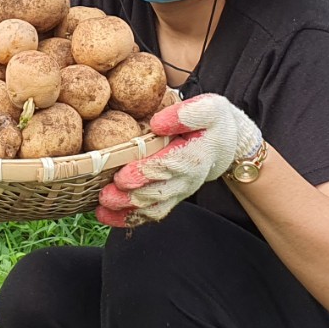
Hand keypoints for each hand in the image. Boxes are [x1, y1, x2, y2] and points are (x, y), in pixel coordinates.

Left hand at [96, 93, 262, 226]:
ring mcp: (178, 192)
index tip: (123, 176)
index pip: (168, 167)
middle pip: (157, 192)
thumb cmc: (214, 123)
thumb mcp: (209, 108)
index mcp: (194, 156)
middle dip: (130, 196)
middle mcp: (186, 179)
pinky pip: (150, 214)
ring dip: (126, 211)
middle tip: (106, 195)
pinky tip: (105, 216)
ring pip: (152, 208)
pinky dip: (128, 219)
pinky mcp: (170, 198)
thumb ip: (186, 114)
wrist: (226, 144)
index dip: (144, 173)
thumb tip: (157, 124)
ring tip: (102, 209)